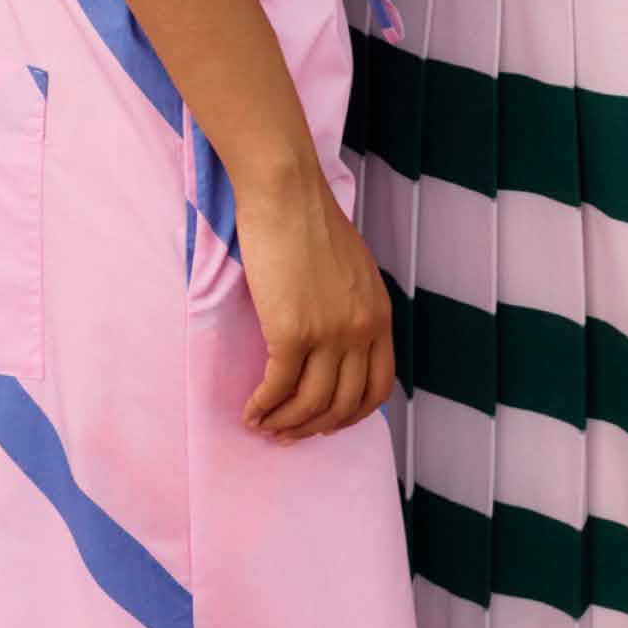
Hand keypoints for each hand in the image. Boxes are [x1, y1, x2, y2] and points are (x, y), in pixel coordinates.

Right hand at [229, 159, 392, 442]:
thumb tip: (333, 336)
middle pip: (344, 404)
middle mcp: (361, 331)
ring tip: (263, 426)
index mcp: (379, 316)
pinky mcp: (293, 331)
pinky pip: (278, 387)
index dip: (350, 414)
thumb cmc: (308, 219)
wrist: (286, 193)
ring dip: (285, 423)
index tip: (325, 422)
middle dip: (314, 427)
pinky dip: (263, 406)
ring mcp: (329, 334)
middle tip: (288, 434)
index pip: (377, 387)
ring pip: (311, 403)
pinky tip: (248, 411)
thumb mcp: (351, 268)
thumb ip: (352, 305)